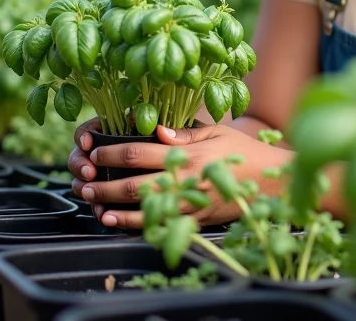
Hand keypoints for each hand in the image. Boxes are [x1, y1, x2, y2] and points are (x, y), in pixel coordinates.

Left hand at [68, 122, 292, 229]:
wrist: (271, 183)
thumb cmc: (245, 151)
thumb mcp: (218, 132)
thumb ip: (185, 133)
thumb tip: (156, 129)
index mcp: (188, 154)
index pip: (139, 152)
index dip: (112, 152)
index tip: (95, 150)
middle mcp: (185, 180)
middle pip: (134, 183)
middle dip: (104, 182)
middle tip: (84, 179)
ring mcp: (189, 204)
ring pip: (142, 208)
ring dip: (112, 206)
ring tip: (93, 201)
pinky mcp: (195, 222)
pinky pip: (159, 226)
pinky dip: (134, 224)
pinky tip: (117, 220)